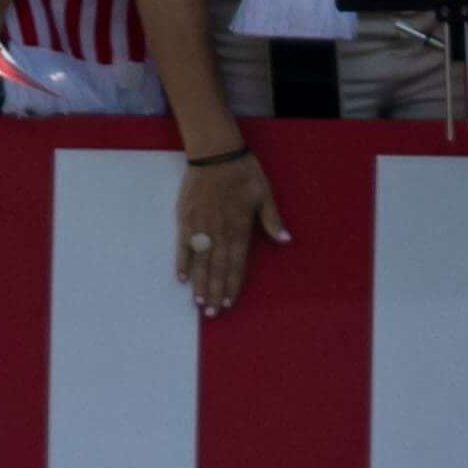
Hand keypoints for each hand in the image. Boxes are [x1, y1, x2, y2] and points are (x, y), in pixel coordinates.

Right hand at [175, 144, 285, 316]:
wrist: (216, 153)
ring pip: (201, 261)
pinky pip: (183, 245)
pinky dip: (182, 262)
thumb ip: (273, 219)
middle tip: (212, 314)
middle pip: (217, 268)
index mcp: (240, 227)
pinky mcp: (186, 218)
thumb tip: (286, 240)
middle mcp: (219, 231)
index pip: (236, 263)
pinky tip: (182, 278)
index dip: (233, 284)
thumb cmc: (243, 172)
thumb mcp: (264, 194)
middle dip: (215, 292)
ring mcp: (200, 226)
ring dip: (200, 283)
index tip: (229, 303)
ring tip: (199, 303)